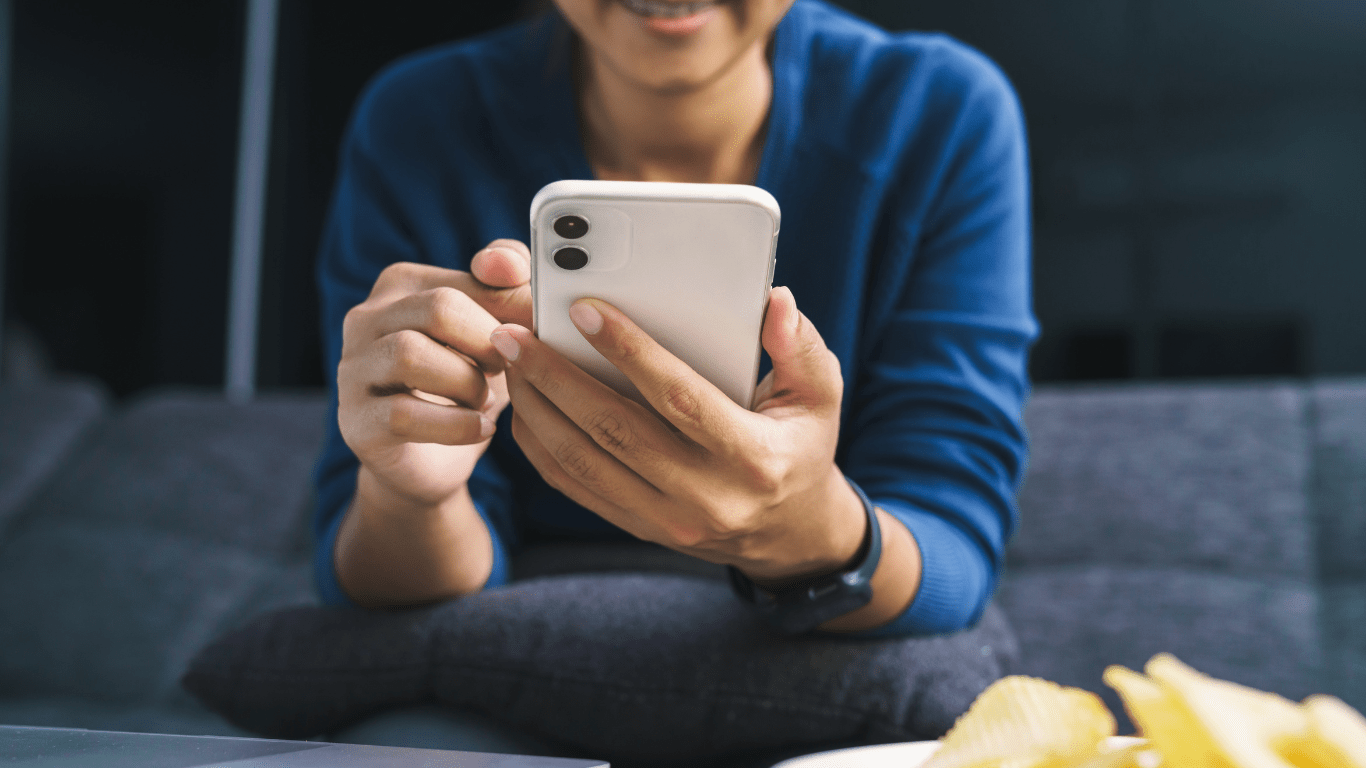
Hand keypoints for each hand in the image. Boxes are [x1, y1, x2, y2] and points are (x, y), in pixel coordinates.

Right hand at [336, 241, 530, 508]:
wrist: (430, 461)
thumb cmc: (466, 383)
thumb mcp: (495, 333)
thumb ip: (509, 288)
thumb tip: (508, 264)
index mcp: (403, 284)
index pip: (470, 277)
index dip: (516, 306)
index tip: (539, 330)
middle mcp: (366, 319)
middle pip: (439, 307)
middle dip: (488, 342)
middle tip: (506, 367)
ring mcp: (352, 370)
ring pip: (410, 354)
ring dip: (467, 382)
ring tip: (485, 399)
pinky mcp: (355, 421)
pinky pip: (402, 414)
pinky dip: (456, 424)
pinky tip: (480, 428)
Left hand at [491, 287, 867, 583]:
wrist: (790, 535)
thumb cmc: (801, 446)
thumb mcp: (819, 396)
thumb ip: (798, 346)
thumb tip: (774, 300)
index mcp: (752, 457)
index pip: (678, 398)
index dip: (629, 352)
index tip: (584, 309)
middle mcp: (705, 496)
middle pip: (614, 430)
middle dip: (556, 377)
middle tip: (515, 333)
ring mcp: (667, 520)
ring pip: (583, 462)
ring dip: (538, 409)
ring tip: (510, 362)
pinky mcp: (639, 527)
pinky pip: (576, 488)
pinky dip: (541, 447)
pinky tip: (524, 405)